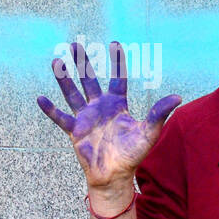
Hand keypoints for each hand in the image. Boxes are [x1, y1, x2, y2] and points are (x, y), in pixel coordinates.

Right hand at [37, 40, 181, 190]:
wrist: (114, 175)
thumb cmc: (133, 155)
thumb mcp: (149, 132)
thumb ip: (159, 113)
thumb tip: (178, 97)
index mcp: (117, 105)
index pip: (117, 78)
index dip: (117, 61)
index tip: (114, 43)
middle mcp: (100, 107)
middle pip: (89, 80)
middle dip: (83, 62)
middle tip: (75, 44)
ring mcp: (86, 118)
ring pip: (72, 94)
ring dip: (64, 79)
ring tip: (56, 62)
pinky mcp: (75, 131)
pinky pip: (60, 118)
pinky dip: (50, 109)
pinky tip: (40, 98)